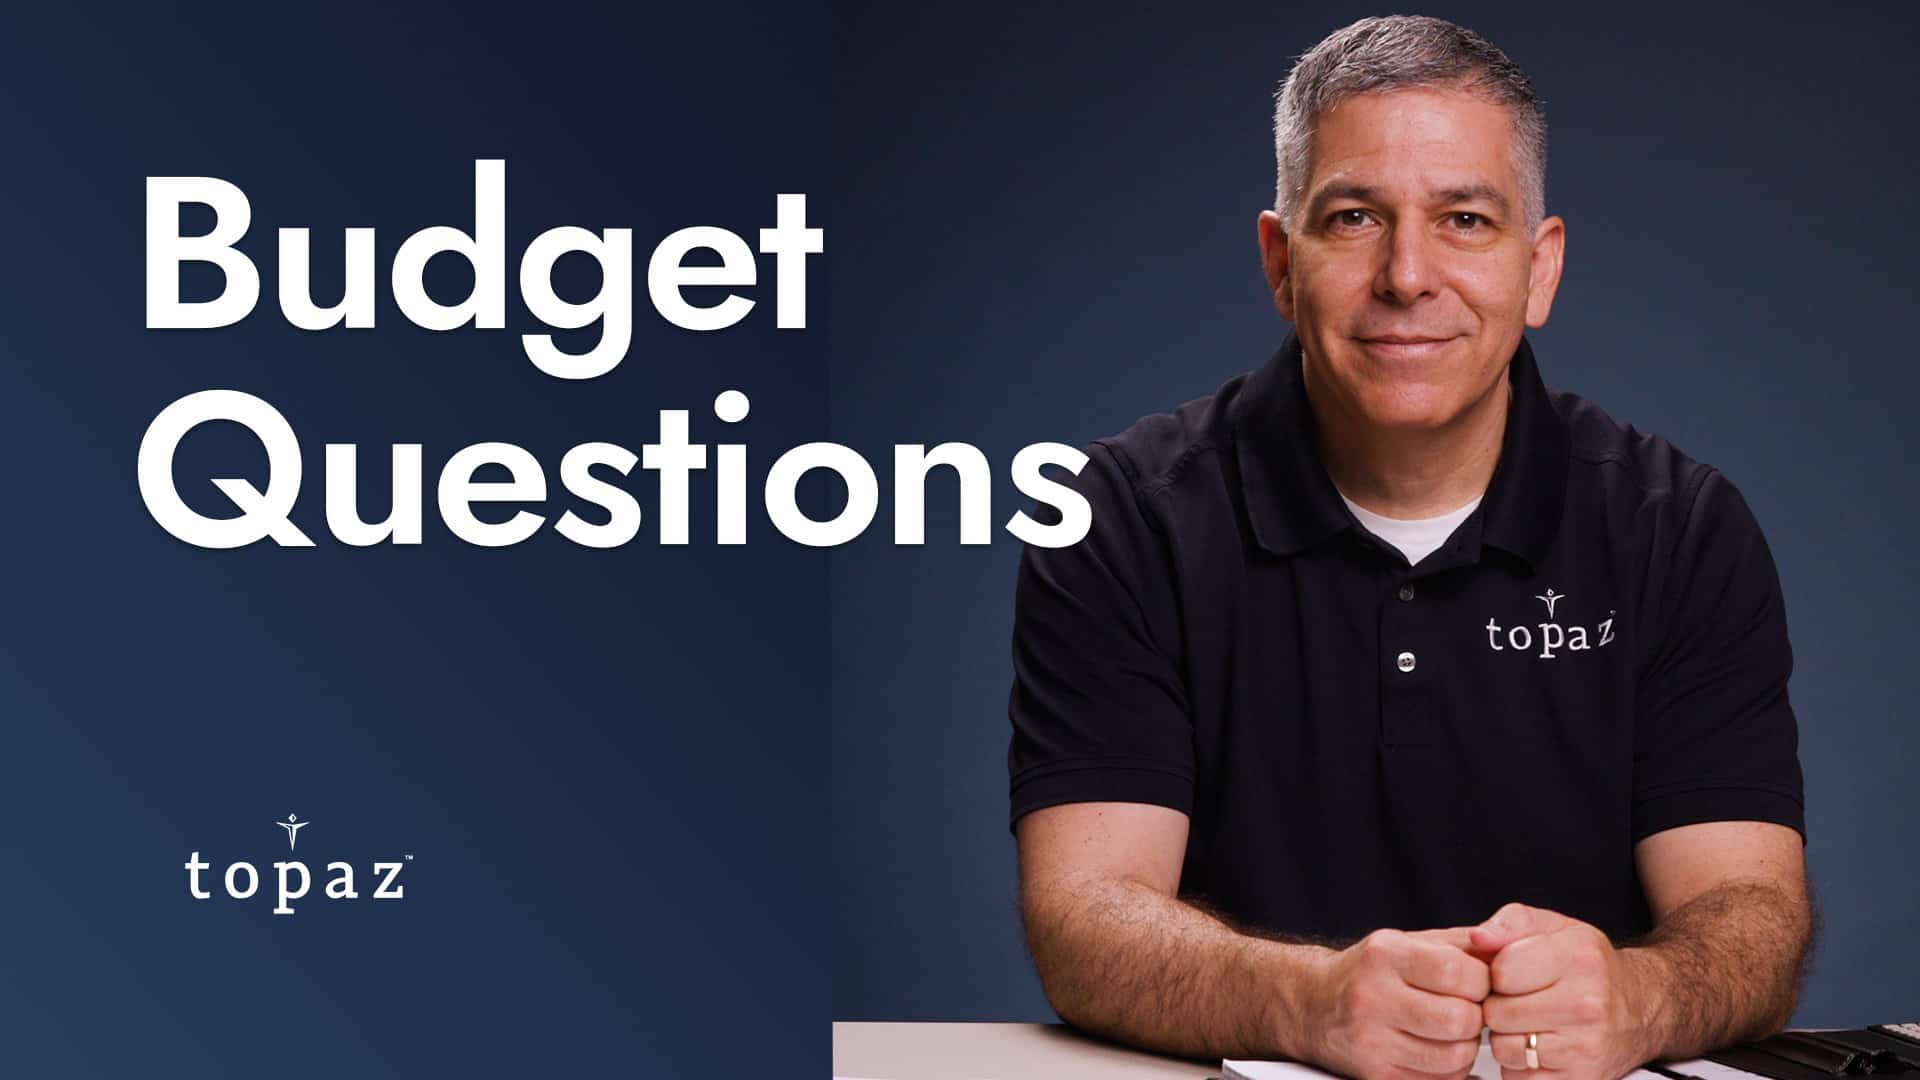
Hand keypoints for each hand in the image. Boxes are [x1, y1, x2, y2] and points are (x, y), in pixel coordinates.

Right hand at [1302, 926, 1490, 1079]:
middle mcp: (1372, 996)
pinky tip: (1435, 1049)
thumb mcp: (1409, 943)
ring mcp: (1371, 1041)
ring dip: (1465, 1046)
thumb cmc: (1371, 971)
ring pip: (1454, 1057)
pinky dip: (1449, 1069)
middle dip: (1475, 1017)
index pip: (1457, 971)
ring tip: (1452, 1031)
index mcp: (1384, 955)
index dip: (1481, 980)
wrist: (1314, 1004)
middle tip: (1467, 1010)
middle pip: (1459, 1020)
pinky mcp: (1376, 1075)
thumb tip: (1510, 948)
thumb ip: (1461, 943)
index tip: (1476, 982)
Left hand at [1468, 903, 1662, 1079]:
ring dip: (1507, 1038)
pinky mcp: (1580, 1079)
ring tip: (1530, 1024)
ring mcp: (1585, 1047)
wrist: (1640, 1009)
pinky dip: (1521, 1067)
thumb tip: (1479, 937)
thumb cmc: (1589, 966)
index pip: (1502, 972)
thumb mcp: (1555, 927)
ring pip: (1505, 1049)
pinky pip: (1519, 1078)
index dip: (1495, 972)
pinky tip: (1540, 1047)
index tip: (1510, 973)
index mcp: (1578, 958)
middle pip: (1497, 1013)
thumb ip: (1510, 923)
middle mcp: (1587, 1004)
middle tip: (1520, 1000)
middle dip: (1499, 1006)